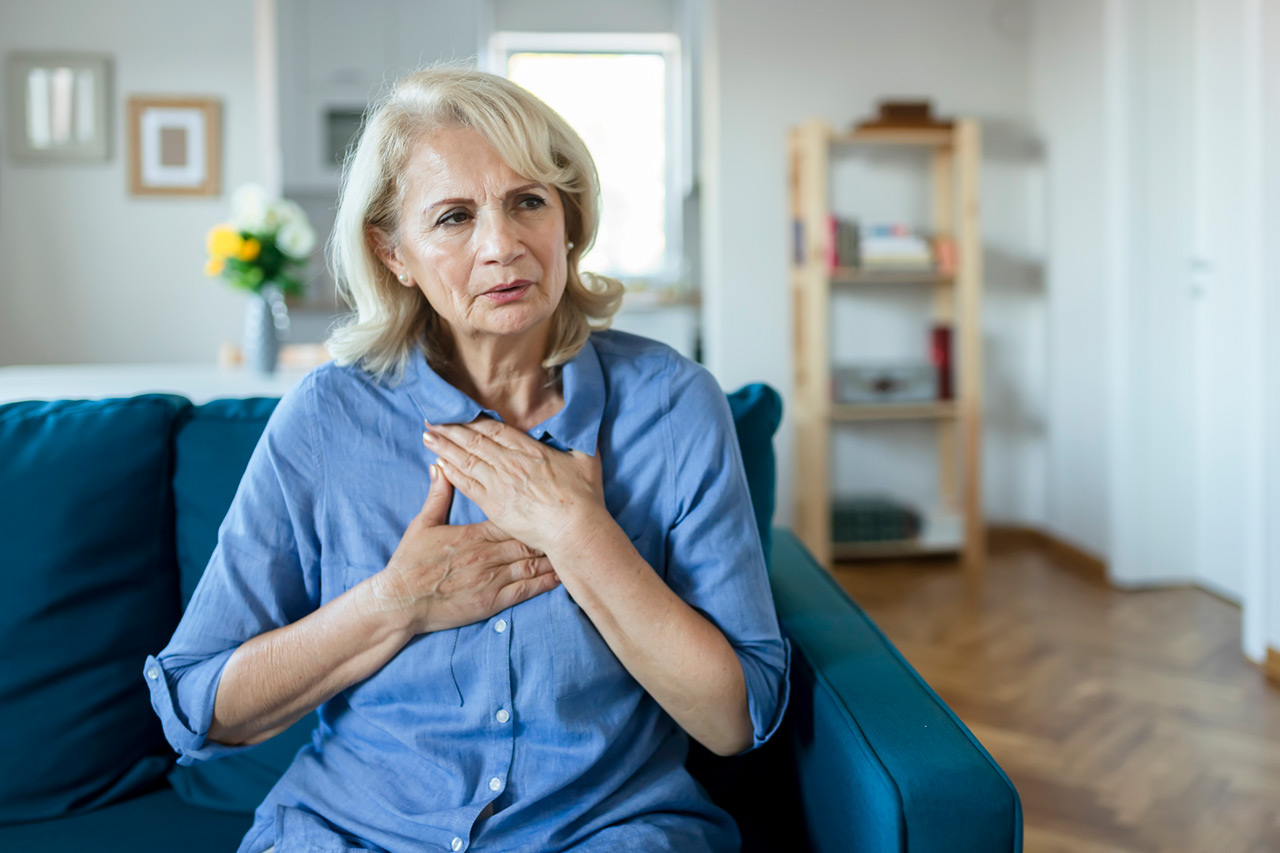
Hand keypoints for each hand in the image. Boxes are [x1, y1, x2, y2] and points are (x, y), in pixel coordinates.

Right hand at [364, 463, 560, 635]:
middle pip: (528, 538)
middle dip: (550, 531)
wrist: (400, 602)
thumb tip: (440, 465)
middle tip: (573, 523)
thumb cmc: (410, 563)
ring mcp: (492, 579)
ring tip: (575, 547)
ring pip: (532, 563)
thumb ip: (437, 495)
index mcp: (475, 534)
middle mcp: (488, 554)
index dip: (534, 511)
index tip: (551, 503)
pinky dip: (546, 583)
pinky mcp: (492, 601)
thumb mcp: (423, 524)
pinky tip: (562, 576)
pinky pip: (525, 590)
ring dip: (554, 555)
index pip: (512, 517)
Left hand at [422, 417, 604, 556]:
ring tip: (428, 436)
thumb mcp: (587, 459)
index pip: (495, 430)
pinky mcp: (494, 505)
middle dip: (451, 429)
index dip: (474, 420)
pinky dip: (451, 473)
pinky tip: (439, 464)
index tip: (459, 412)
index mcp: (530, 450)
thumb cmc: (584, 497)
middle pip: (474, 441)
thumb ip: (578, 439)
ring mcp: (499, 484)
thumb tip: (582, 422)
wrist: (574, 529)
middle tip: (432, 419)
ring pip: (466, 460)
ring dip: (445, 447)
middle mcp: (510, 463)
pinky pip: (467, 485)